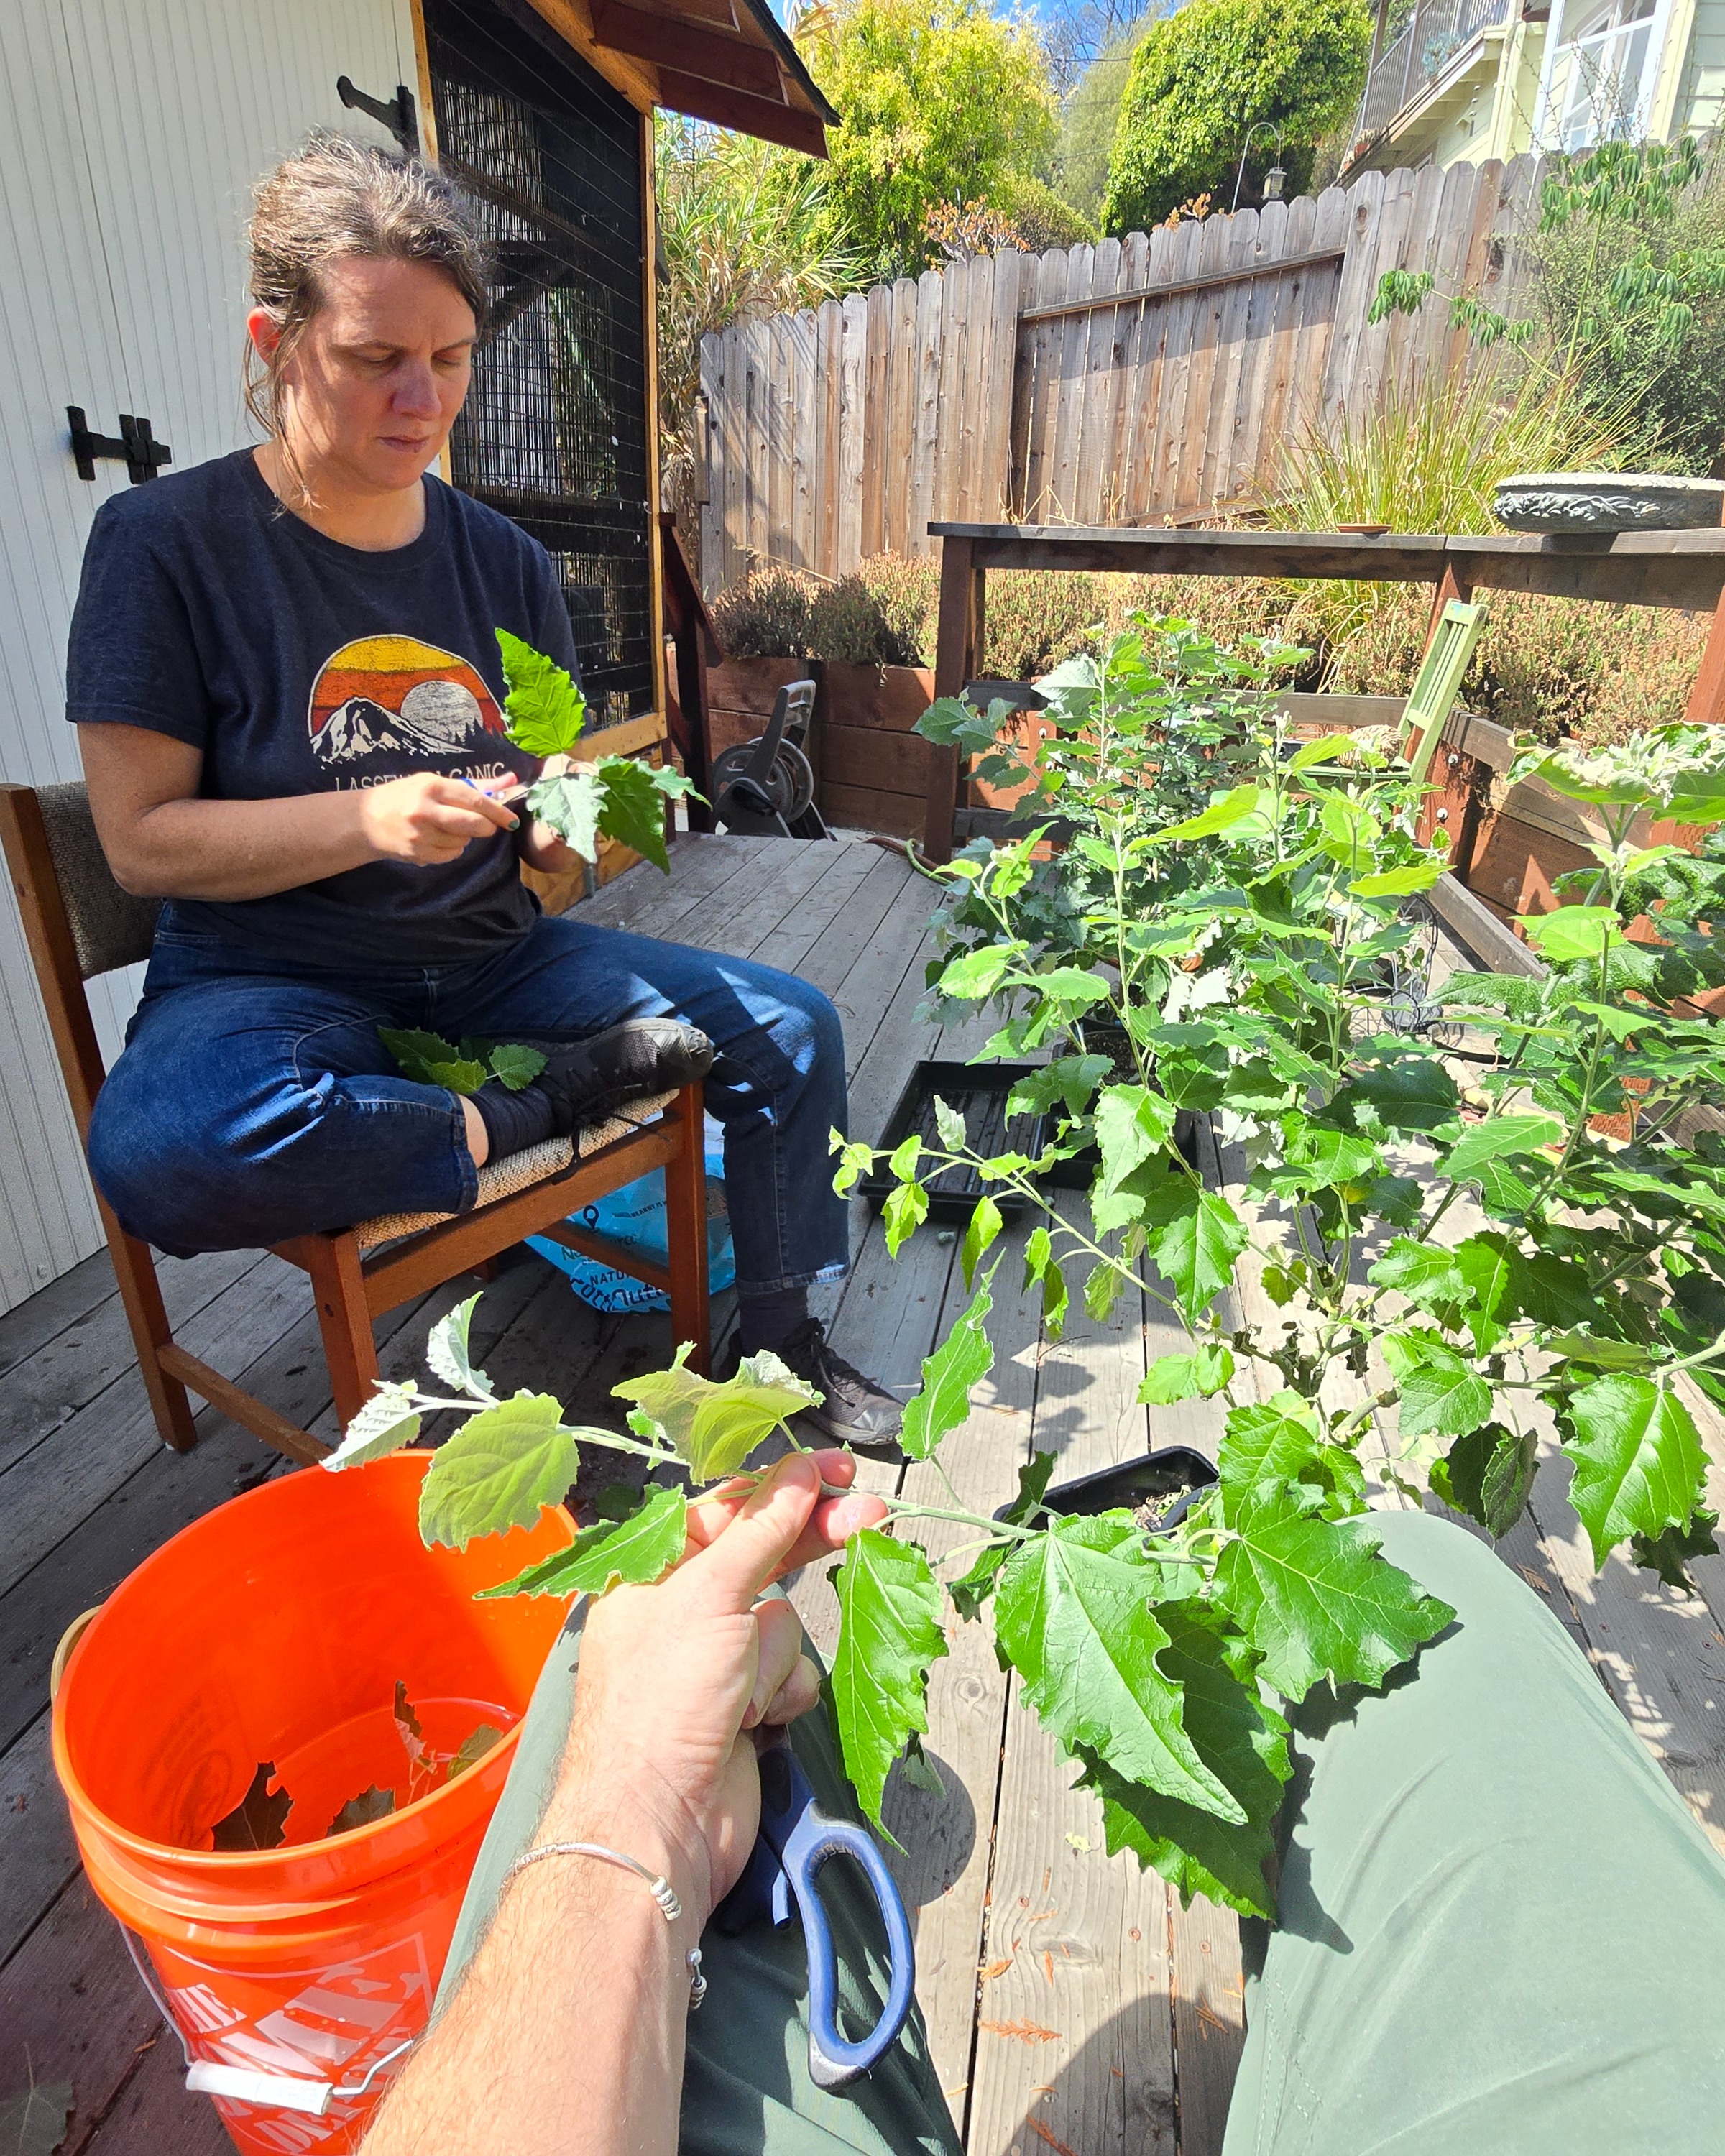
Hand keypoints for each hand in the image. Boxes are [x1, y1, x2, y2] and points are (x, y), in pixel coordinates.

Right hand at [356, 772, 519, 864]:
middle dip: (486, 827)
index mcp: (432, 786)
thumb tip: (510, 781)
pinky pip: (451, 855)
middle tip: (485, 825)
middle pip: (473, 825)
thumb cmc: (403, 796)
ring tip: (445, 826)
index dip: (498, 812)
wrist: (366, 820)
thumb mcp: (433, 782)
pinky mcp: (418, 853)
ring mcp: (420, 835)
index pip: (475, 800)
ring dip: (464, 836)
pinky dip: (451, 848)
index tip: (513, 820)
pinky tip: (436, 839)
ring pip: (463, 841)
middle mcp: (426, 810)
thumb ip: (473, 785)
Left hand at [540, 1452, 886, 1926]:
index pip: (729, 1507)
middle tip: (872, 1515)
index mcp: (655, 1570)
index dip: (785, 1484)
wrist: (660, 1823)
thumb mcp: (711, 1594)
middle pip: (766, 1556)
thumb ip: (762, 1528)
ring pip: (785, 1622)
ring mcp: (716, 1660)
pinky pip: (791, 1673)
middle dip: (813, 1541)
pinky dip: (782, 1693)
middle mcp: (683, 1608)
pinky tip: (756, 1720)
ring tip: (743, 1692)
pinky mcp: (746, 1705)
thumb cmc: (663, 1699)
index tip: (838, 1469)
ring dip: (776, 1655)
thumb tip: (798, 1470)